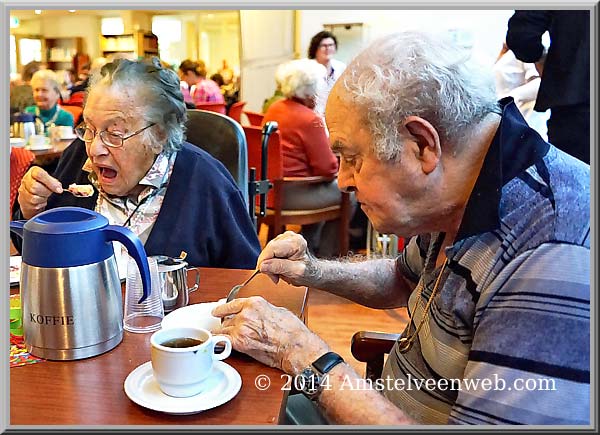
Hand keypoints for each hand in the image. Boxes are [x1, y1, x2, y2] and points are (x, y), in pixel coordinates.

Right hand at [18, 166, 62, 218]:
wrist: (31, 195)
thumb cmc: (43, 185)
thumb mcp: (50, 180)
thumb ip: (55, 182)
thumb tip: (59, 188)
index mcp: (33, 172)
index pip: (39, 174)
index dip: (50, 183)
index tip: (59, 190)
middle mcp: (26, 180)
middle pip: (35, 187)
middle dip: (47, 192)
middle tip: (50, 192)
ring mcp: (23, 191)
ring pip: (34, 198)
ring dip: (43, 199)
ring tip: (45, 196)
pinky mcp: (23, 202)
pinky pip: (34, 205)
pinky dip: (41, 204)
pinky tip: (41, 201)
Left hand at [212, 296, 330, 374]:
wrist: (295, 347)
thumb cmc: (292, 331)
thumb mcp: (277, 311)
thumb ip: (262, 311)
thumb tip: (258, 315)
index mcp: (255, 303)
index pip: (231, 304)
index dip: (222, 309)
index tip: (218, 311)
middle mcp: (245, 314)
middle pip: (226, 319)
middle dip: (228, 325)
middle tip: (231, 330)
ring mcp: (241, 328)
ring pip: (223, 330)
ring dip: (225, 334)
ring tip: (229, 339)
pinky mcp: (240, 343)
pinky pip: (222, 342)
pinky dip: (220, 344)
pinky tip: (220, 345)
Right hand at [256, 231, 316, 285]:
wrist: (312, 272)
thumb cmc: (308, 272)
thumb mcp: (295, 272)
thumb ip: (279, 267)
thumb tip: (263, 266)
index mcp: (296, 242)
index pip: (272, 249)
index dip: (265, 261)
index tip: (266, 273)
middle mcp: (289, 237)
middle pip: (268, 250)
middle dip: (267, 265)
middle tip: (275, 276)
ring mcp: (284, 238)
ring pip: (267, 251)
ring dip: (269, 264)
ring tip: (279, 272)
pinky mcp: (280, 242)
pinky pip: (269, 252)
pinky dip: (271, 262)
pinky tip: (278, 267)